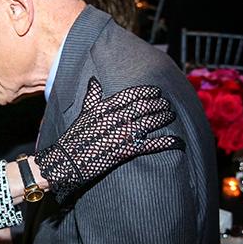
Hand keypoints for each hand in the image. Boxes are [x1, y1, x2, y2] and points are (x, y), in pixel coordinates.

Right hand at [34, 77, 183, 199]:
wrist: (65, 163)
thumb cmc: (72, 139)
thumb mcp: (81, 114)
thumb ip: (91, 97)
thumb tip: (94, 81)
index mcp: (102, 108)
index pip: (130, 95)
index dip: (146, 92)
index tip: (156, 92)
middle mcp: (113, 119)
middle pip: (143, 106)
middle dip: (158, 104)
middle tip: (167, 104)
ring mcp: (120, 135)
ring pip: (149, 122)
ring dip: (163, 118)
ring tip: (171, 116)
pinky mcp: (125, 151)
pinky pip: (150, 144)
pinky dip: (166, 142)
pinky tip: (177, 141)